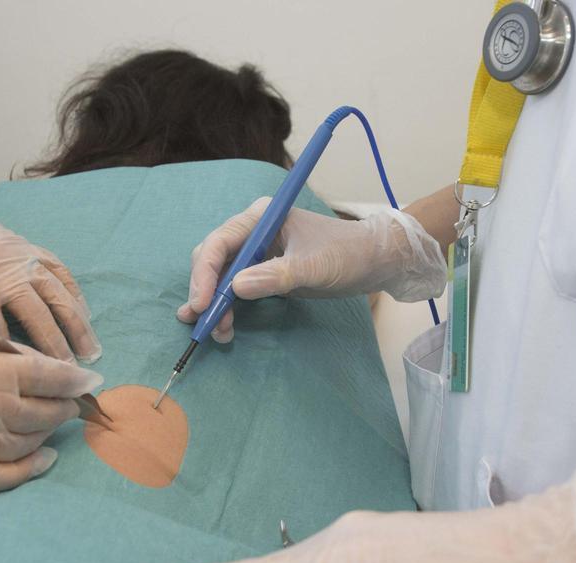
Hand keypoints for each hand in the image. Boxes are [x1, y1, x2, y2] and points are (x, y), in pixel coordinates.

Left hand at [0, 167, 100, 363]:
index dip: (9, 356)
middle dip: (55, 346)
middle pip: (36, 312)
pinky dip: (74, 293)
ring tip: (91, 351)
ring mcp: (20, 252)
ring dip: (76, 322)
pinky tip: (85, 315)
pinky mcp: (27, 245)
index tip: (23, 384)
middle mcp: (2, 263)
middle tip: (69, 376)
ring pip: (57, 291)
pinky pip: (59, 270)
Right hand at [0, 323, 101, 491]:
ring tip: (53, 422)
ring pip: (22, 443)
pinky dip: (28, 470)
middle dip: (62, 408)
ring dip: (46, 435)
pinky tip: (44, 457)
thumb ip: (6, 354)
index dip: (69, 380)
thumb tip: (58, 372)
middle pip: (34, 411)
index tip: (91, 381)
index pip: (35, 373)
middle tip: (73, 403)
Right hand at [178, 199, 445, 342]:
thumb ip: (275, 276)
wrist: (373, 261)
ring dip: (215, 303)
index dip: (206, 273)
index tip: (203, 303)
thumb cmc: (347, 255)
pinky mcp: (264, 270)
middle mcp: (253, 231)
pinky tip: (223, 325)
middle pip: (214, 259)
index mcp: (261, 218)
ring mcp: (257, 252)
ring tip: (215, 331)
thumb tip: (235, 288)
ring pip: (222, 276)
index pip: (220, 242)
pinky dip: (228, 306)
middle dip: (206, 291)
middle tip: (204, 321)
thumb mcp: (313, 267)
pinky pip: (236, 288)